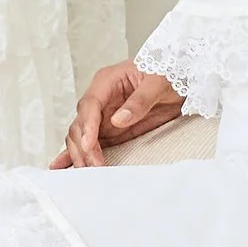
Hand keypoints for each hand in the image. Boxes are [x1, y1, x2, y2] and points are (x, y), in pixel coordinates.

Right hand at [52, 63, 183, 168]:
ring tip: (86, 172)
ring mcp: (103, 116)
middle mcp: (100, 99)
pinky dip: (79, 154)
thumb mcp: (159, 83)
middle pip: (80, 123)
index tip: (88, 144)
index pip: (89, 104)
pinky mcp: (109, 131)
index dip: (87, 125)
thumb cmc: (169, 74)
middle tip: (94, 165)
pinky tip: (64, 167)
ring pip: (81, 136)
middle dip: (84, 146)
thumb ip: (140, 101)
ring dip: (81, 154)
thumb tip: (118, 120)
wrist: (182, 81)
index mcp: (107, 81)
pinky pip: (91, 143)